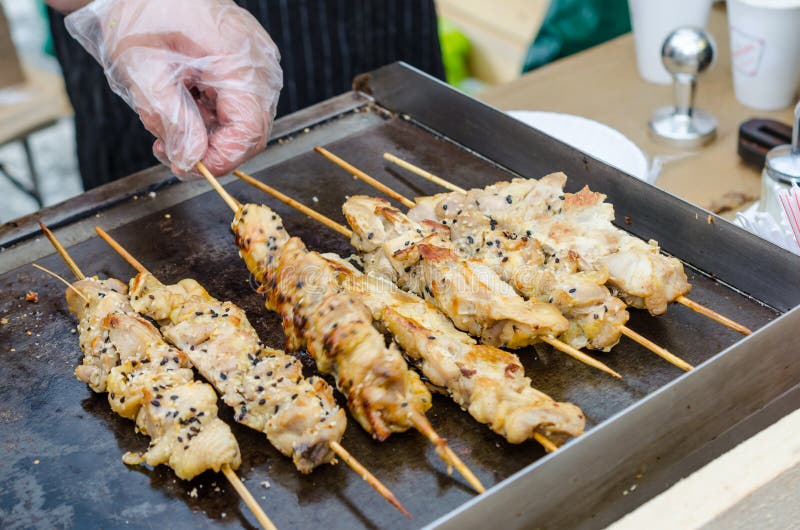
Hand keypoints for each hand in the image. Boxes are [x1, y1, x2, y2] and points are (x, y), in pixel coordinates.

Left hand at [65, 0, 282, 175]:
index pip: (249, 132)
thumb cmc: (142, 16)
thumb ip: (174, 123)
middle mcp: (261, 63)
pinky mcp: (251, 62)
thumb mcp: (146, 74)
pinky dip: (213, 112)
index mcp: (240, 62)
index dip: (220, 158)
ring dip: (210, 131)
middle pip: (250, 130)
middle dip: (211, 148)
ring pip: (245, 119)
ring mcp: (260, 61)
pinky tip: (186, 101)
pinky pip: (241, 101)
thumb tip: (192, 162)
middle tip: (169, 148)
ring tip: (171, 120)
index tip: (186, 167)